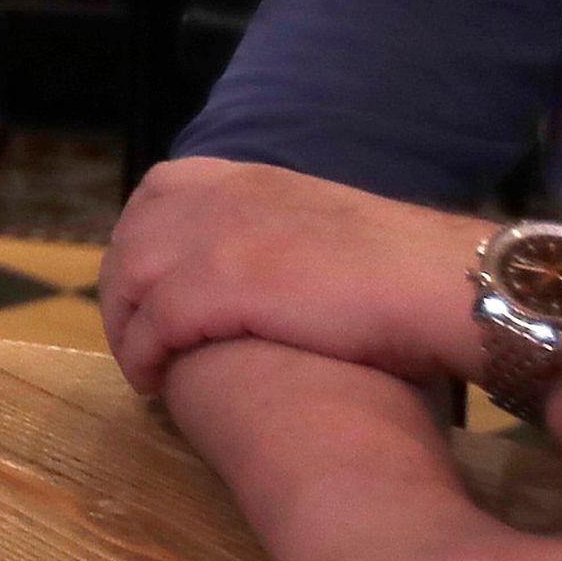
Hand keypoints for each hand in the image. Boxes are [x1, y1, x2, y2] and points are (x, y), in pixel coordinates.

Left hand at [102, 157, 492, 395]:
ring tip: (140, 368)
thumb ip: (286, 234)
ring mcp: (216, 238)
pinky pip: (151, 323)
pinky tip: (152, 382)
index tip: (143, 282)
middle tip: (131, 334)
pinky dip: (140, 353)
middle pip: (133, 235)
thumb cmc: (405, 270)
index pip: (162, 190)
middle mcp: (223, 198)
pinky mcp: (218, 285)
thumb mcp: (328, 228)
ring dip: (123, 325)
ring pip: (131, 278)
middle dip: (121, 286)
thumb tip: (274, 269)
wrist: (440, 282)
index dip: (141, 238)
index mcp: (252, 178)